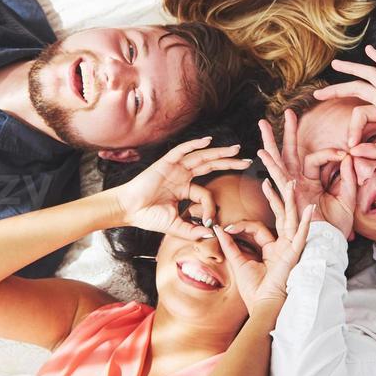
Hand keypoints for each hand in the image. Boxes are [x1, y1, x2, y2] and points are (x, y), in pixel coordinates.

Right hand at [110, 137, 251, 239]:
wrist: (128, 210)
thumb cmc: (148, 217)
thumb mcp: (175, 226)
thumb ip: (193, 230)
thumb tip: (212, 234)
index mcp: (184, 188)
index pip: (205, 192)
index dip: (210, 206)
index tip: (209, 220)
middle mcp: (182, 175)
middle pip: (210, 165)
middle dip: (229, 162)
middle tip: (247, 159)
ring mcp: (175, 168)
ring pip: (201, 156)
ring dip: (219, 152)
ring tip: (236, 149)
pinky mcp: (165, 162)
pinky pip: (182, 150)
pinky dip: (194, 145)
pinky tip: (208, 141)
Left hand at [217, 120, 317, 313]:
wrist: (263, 308)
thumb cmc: (254, 291)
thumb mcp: (238, 263)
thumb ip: (229, 245)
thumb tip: (217, 228)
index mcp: (271, 249)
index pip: (257, 227)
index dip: (240, 224)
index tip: (225, 227)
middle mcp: (282, 246)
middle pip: (278, 216)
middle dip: (274, 197)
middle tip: (269, 179)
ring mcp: (290, 249)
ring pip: (290, 219)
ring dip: (290, 201)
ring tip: (290, 183)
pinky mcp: (294, 254)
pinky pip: (301, 235)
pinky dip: (305, 222)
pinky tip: (309, 209)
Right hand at [258, 111, 354, 240]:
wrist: (328, 248)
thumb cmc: (336, 228)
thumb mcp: (348, 199)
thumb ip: (350, 177)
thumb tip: (350, 156)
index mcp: (310, 182)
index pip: (315, 158)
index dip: (330, 152)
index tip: (345, 153)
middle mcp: (297, 184)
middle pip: (290, 153)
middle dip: (287, 133)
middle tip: (287, 112)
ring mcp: (291, 191)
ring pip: (279, 163)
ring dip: (271, 145)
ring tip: (263, 127)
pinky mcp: (289, 200)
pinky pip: (280, 183)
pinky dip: (273, 169)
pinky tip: (263, 157)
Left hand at [315, 46, 375, 159]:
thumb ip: (373, 150)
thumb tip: (353, 152)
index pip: (359, 114)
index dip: (351, 129)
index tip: (351, 146)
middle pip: (358, 88)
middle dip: (337, 89)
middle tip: (318, 93)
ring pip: (369, 75)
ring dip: (351, 69)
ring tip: (336, 64)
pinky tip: (369, 50)